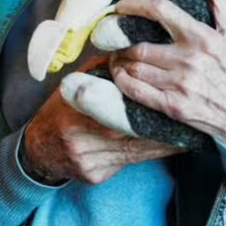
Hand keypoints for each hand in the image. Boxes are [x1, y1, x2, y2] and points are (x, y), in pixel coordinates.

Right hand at [22, 57, 182, 184]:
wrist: (37, 148)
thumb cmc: (60, 110)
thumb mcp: (75, 84)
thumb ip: (101, 70)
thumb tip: (130, 49)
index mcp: (79, 109)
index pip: (121, 106)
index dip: (148, 104)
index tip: (170, 98)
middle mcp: (83, 138)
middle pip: (131, 132)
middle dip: (160, 127)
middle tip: (187, 119)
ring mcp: (89, 160)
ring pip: (135, 152)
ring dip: (161, 143)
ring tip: (184, 135)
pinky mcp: (94, 175)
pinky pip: (129, 164)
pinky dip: (148, 155)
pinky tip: (166, 148)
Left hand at [109, 0, 225, 152]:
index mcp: (203, 38)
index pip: (161, 11)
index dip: (135, 5)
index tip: (121, 5)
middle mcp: (190, 61)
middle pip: (139, 45)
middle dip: (121, 40)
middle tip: (113, 36)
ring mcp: (181, 86)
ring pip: (135, 68)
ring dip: (119, 60)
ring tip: (116, 54)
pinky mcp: (174, 108)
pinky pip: (137, 92)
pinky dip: (122, 82)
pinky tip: (120, 75)